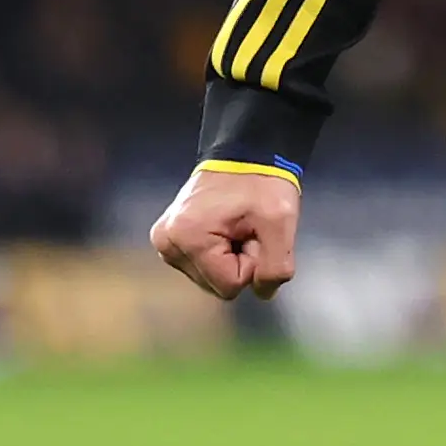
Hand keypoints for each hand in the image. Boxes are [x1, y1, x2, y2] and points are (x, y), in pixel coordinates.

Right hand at [150, 167, 299, 299]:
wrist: (246, 152)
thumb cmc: (262, 182)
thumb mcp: (281, 222)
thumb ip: (276, 266)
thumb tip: (263, 293)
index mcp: (187, 238)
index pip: (230, 285)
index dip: (252, 261)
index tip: (254, 231)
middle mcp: (167, 244)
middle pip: (216, 284)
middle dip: (239, 260)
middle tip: (247, 227)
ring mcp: (164, 242)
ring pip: (209, 277)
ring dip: (229, 257)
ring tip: (236, 224)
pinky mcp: (168, 240)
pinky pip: (202, 265)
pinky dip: (218, 252)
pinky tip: (224, 227)